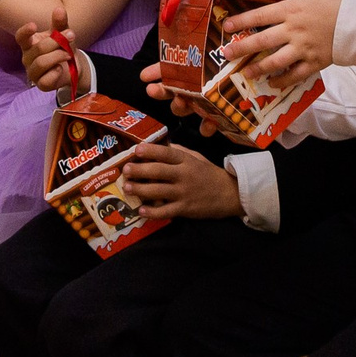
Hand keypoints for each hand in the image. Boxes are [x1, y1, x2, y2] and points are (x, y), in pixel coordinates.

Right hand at [16, 3, 75, 91]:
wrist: (73, 66)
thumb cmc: (63, 47)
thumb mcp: (63, 33)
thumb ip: (60, 23)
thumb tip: (59, 9)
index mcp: (29, 43)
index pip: (21, 37)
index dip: (25, 32)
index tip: (34, 25)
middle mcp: (27, 57)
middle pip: (39, 48)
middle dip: (57, 42)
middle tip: (71, 36)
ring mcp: (33, 72)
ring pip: (41, 62)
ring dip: (58, 56)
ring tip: (68, 54)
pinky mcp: (41, 84)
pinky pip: (46, 79)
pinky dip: (56, 72)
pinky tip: (60, 68)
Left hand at [122, 143, 241, 220]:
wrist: (229, 194)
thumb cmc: (209, 174)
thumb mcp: (196, 157)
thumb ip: (179, 151)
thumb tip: (161, 144)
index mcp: (186, 160)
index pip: (167, 153)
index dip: (151, 150)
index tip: (136, 149)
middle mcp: (184, 175)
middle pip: (158, 171)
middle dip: (139, 170)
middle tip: (126, 170)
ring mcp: (184, 193)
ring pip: (158, 191)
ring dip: (140, 190)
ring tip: (127, 188)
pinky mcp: (185, 209)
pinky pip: (166, 211)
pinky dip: (152, 212)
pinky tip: (141, 211)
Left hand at [221, 0, 343, 81]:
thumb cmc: (336, 2)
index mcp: (291, 10)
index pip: (260, 15)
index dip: (242, 21)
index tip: (227, 26)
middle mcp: (294, 31)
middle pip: (262, 40)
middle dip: (242, 47)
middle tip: (227, 53)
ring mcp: (303, 49)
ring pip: (275, 61)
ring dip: (258, 67)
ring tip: (246, 72)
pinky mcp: (314, 63)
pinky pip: (295, 75)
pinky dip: (283, 81)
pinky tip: (272, 83)